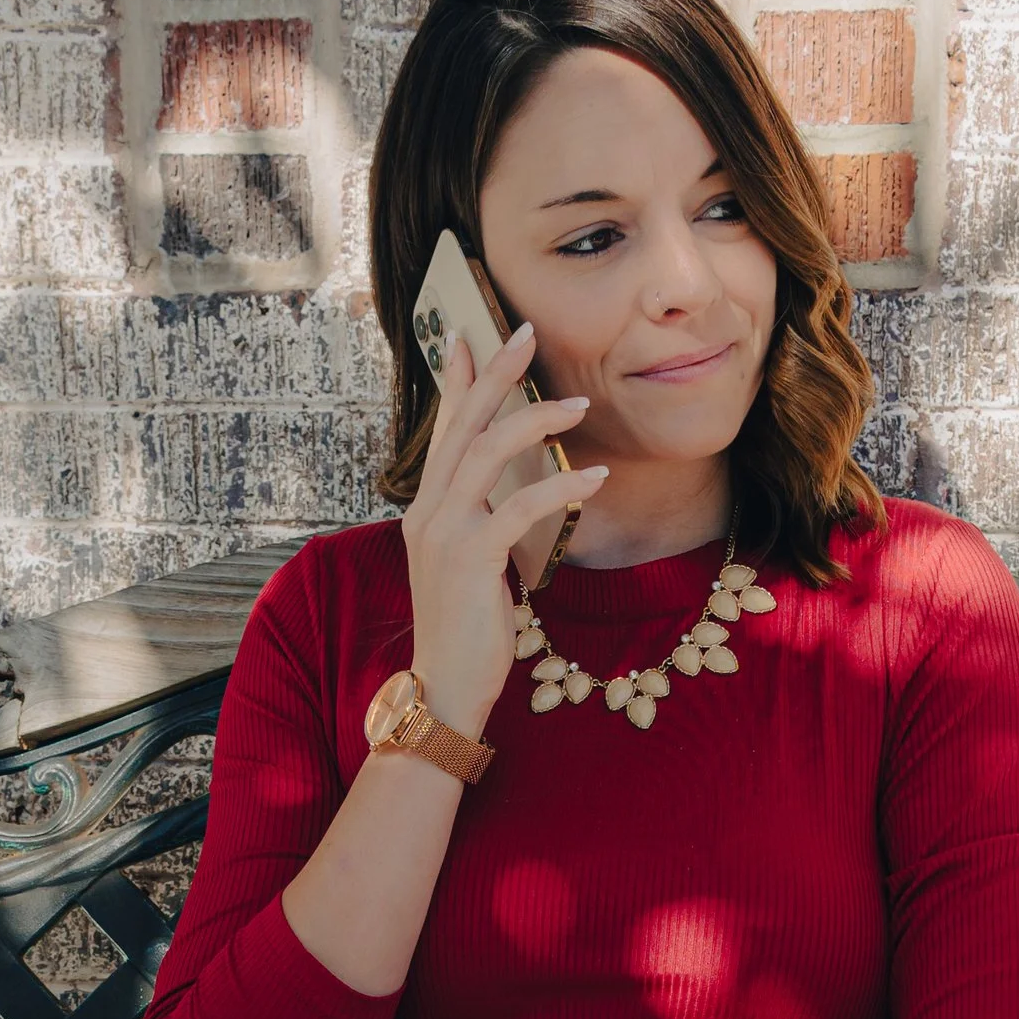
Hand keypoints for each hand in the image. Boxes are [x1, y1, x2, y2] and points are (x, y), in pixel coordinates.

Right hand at [400, 322, 605, 739]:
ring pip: (489, 451)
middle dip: (497, 374)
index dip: (459, 382)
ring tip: (579, 405)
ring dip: (537, 420)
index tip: (472, 337)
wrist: (445, 686)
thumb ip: (478, 525)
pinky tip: (594, 478)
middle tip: (525, 332)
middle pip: (464, 424)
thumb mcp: (467, 567)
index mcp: (425, 511)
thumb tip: (507, 496)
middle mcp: (427, 512)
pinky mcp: (471, 557)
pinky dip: (561, 486)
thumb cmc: (464, 633)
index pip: (444, 432)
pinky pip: (520, 505)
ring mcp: (444, 532)